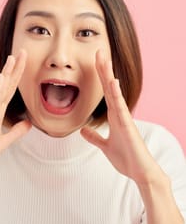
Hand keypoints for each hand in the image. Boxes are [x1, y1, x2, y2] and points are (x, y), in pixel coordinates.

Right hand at [0, 49, 31, 172]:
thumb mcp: (4, 142)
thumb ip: (16, 131)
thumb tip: (29, 122)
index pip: (11, 89)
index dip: (18, 75)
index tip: (25, 62)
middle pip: (7, 84)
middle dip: (16, 68)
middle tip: (24, 52)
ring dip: (6, 73)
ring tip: (13, 58)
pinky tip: (2, 78)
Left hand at [81, 50, 161, 184]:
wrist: (140, 172)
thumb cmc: (126, 158)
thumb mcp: (105, 146)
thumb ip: (94, 137)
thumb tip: (83, 130)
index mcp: (114, 115)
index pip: (105, 92)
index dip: (100, 77)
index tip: (95, 62)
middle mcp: (119, 112)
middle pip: (109, 87)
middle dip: (104, 69)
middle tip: (99, 52)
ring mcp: (124, 117)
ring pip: (114, 92)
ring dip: (108, 76)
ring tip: (104, 60)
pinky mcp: (128, 126)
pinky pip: (120, 108)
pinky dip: (116, 95)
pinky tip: (113, 83)